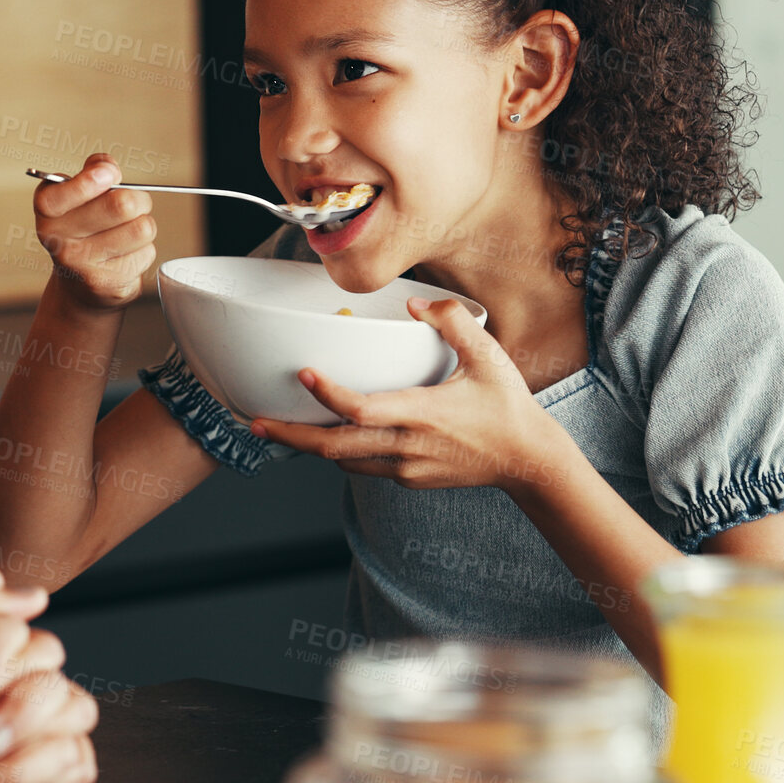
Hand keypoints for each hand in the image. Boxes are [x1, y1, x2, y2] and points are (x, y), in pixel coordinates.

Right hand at [33, 153, 156, 311]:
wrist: (79, 286)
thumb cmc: (84, 231)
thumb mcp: (79, 195)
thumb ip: (93, 170)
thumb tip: (105, 166)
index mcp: (48, 211)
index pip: (68, 191)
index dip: (93, 180)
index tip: (109, 175)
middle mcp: (58, 239)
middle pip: (121, 205)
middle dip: (138, 200)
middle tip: (132, 205)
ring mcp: (81, 265)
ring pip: (142, 228)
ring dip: (143, 226)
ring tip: (127, 233)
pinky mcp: (107, 284)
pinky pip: (146, 253)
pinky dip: (143, 251)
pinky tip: (124, 256)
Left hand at [250, 299, 573, 492]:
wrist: (528, 461)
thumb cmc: (507, 406)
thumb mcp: (487, 356)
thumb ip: (451, 322)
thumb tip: (415, 303)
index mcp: (422, 413)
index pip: (362, 409)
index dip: (328, 394)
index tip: (303, 373)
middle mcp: (406, 445)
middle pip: (334, 447)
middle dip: (291, 435)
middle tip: (255, 423)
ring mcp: (405, 468)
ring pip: (343, 460)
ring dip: (311, 445)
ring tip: (279, 427)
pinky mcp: (408, 479)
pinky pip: (362, 466)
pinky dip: (340, 452)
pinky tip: (327, 434)